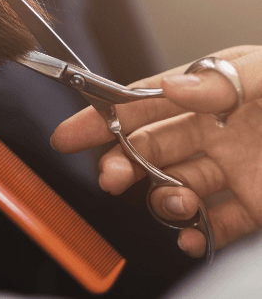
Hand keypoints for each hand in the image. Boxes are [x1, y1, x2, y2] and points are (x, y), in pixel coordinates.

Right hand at [51, 46, 261, 257]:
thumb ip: (223, 78)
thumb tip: (169, 85)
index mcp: (212, 91)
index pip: (144, 102)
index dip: (104, 116)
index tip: (70, 133)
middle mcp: (215, 130)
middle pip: (151, 147)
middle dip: (123, 162)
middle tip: (112, 177)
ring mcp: (234, 169)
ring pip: (177, 185)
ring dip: (163, 198)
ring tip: (174, 203)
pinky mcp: (255, 204)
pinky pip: (216, 221)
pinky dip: (198, 232)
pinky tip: (191, 235)